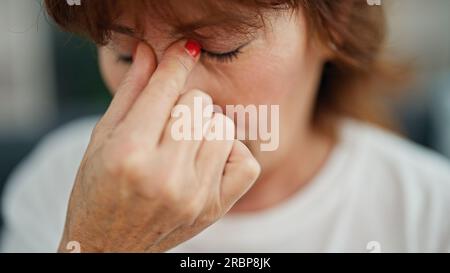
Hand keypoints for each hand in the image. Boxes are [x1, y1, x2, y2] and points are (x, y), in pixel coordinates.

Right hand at [58, 40, 260, 251]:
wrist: (108, 245)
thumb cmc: (97, 190)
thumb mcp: (103, 138)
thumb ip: (131, 92)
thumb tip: (153, 51)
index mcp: (129, 154)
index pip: (165, 89)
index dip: (176, 62)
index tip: (185, 49)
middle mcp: (165, 176)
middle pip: (198, 103)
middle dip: (183, 104)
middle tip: (166, 122)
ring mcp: (194, 195)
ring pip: (222, 127)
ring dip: (204, 127)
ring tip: (184, 143)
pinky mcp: (214, 209)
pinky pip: (246, 160)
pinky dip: (229, 152)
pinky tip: (207, 158)